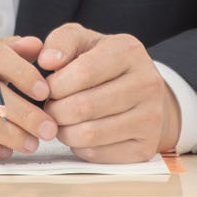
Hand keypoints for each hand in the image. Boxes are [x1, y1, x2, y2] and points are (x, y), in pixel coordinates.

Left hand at [34, 22, 179, 162]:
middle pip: (84, 106)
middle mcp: (147, 83)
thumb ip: (62, 41)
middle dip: (55, 110)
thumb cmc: (103, 64)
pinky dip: (79, 147)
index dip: (55, 85)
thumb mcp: (84, 41)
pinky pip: (98, 155)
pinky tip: (79, 133)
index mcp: (129, 51)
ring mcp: (151, 118)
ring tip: (60, 121)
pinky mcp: (145, 147)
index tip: (46, 89)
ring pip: (89, 134)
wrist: (141, 92)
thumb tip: (47, 60)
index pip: (83, 72)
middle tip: (49, 108)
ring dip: (63, 131)